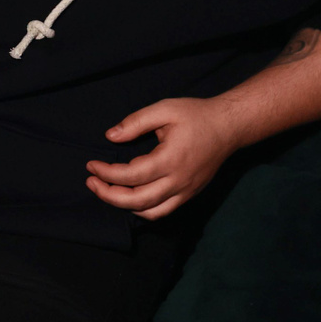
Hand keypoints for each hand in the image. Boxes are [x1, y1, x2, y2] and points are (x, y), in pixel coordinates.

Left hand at [85, 97, 243, 220]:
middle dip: (108, 195)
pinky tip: (130, 197)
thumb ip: (135, 122)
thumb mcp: (165, 109)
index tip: (91, 165)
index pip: (130, 176)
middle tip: (91, 181)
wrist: (229, 127)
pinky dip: (143, 210)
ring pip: (149, 212)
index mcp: (170, 159)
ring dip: (123, 206)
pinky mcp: (189, 194)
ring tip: (106, 190)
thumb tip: (110, 136)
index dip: (107, 173)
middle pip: (136, 201)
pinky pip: (162, 212)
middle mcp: (178, 181)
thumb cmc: (196, 115)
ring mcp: (185, 191)